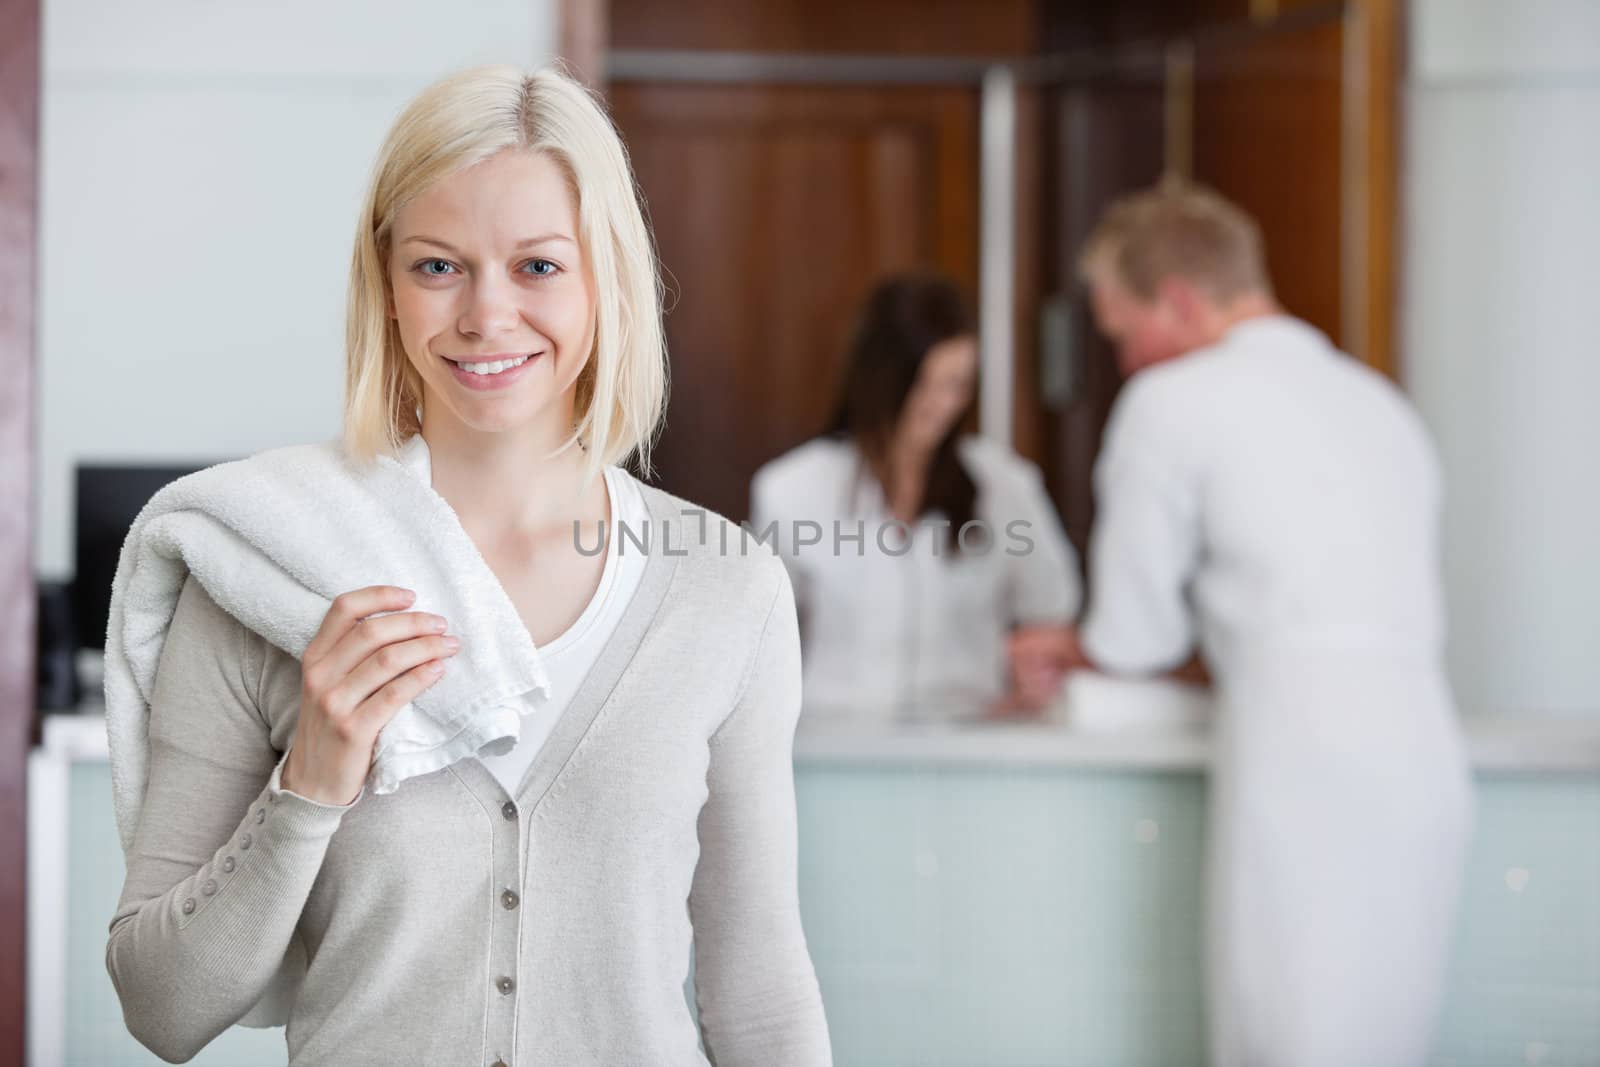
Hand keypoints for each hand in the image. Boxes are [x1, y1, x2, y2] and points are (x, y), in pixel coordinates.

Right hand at [280, 586, 459, 805]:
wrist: (313, 781)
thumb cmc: (331, 726)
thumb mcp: (329, 684)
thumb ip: (352, 656)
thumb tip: (405, 625)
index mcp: (314, 657)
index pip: (343, 609)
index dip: (380, 595)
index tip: (411, 596)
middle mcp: (320, 675)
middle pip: (373, 631)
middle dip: (414, 622)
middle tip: (442, 624)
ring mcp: (334, 703)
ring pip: (388, 660)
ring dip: (426, 647)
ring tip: (449, 646)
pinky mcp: (353, 730)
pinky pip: (394, 695)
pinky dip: (421, 678)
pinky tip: (439, 671)